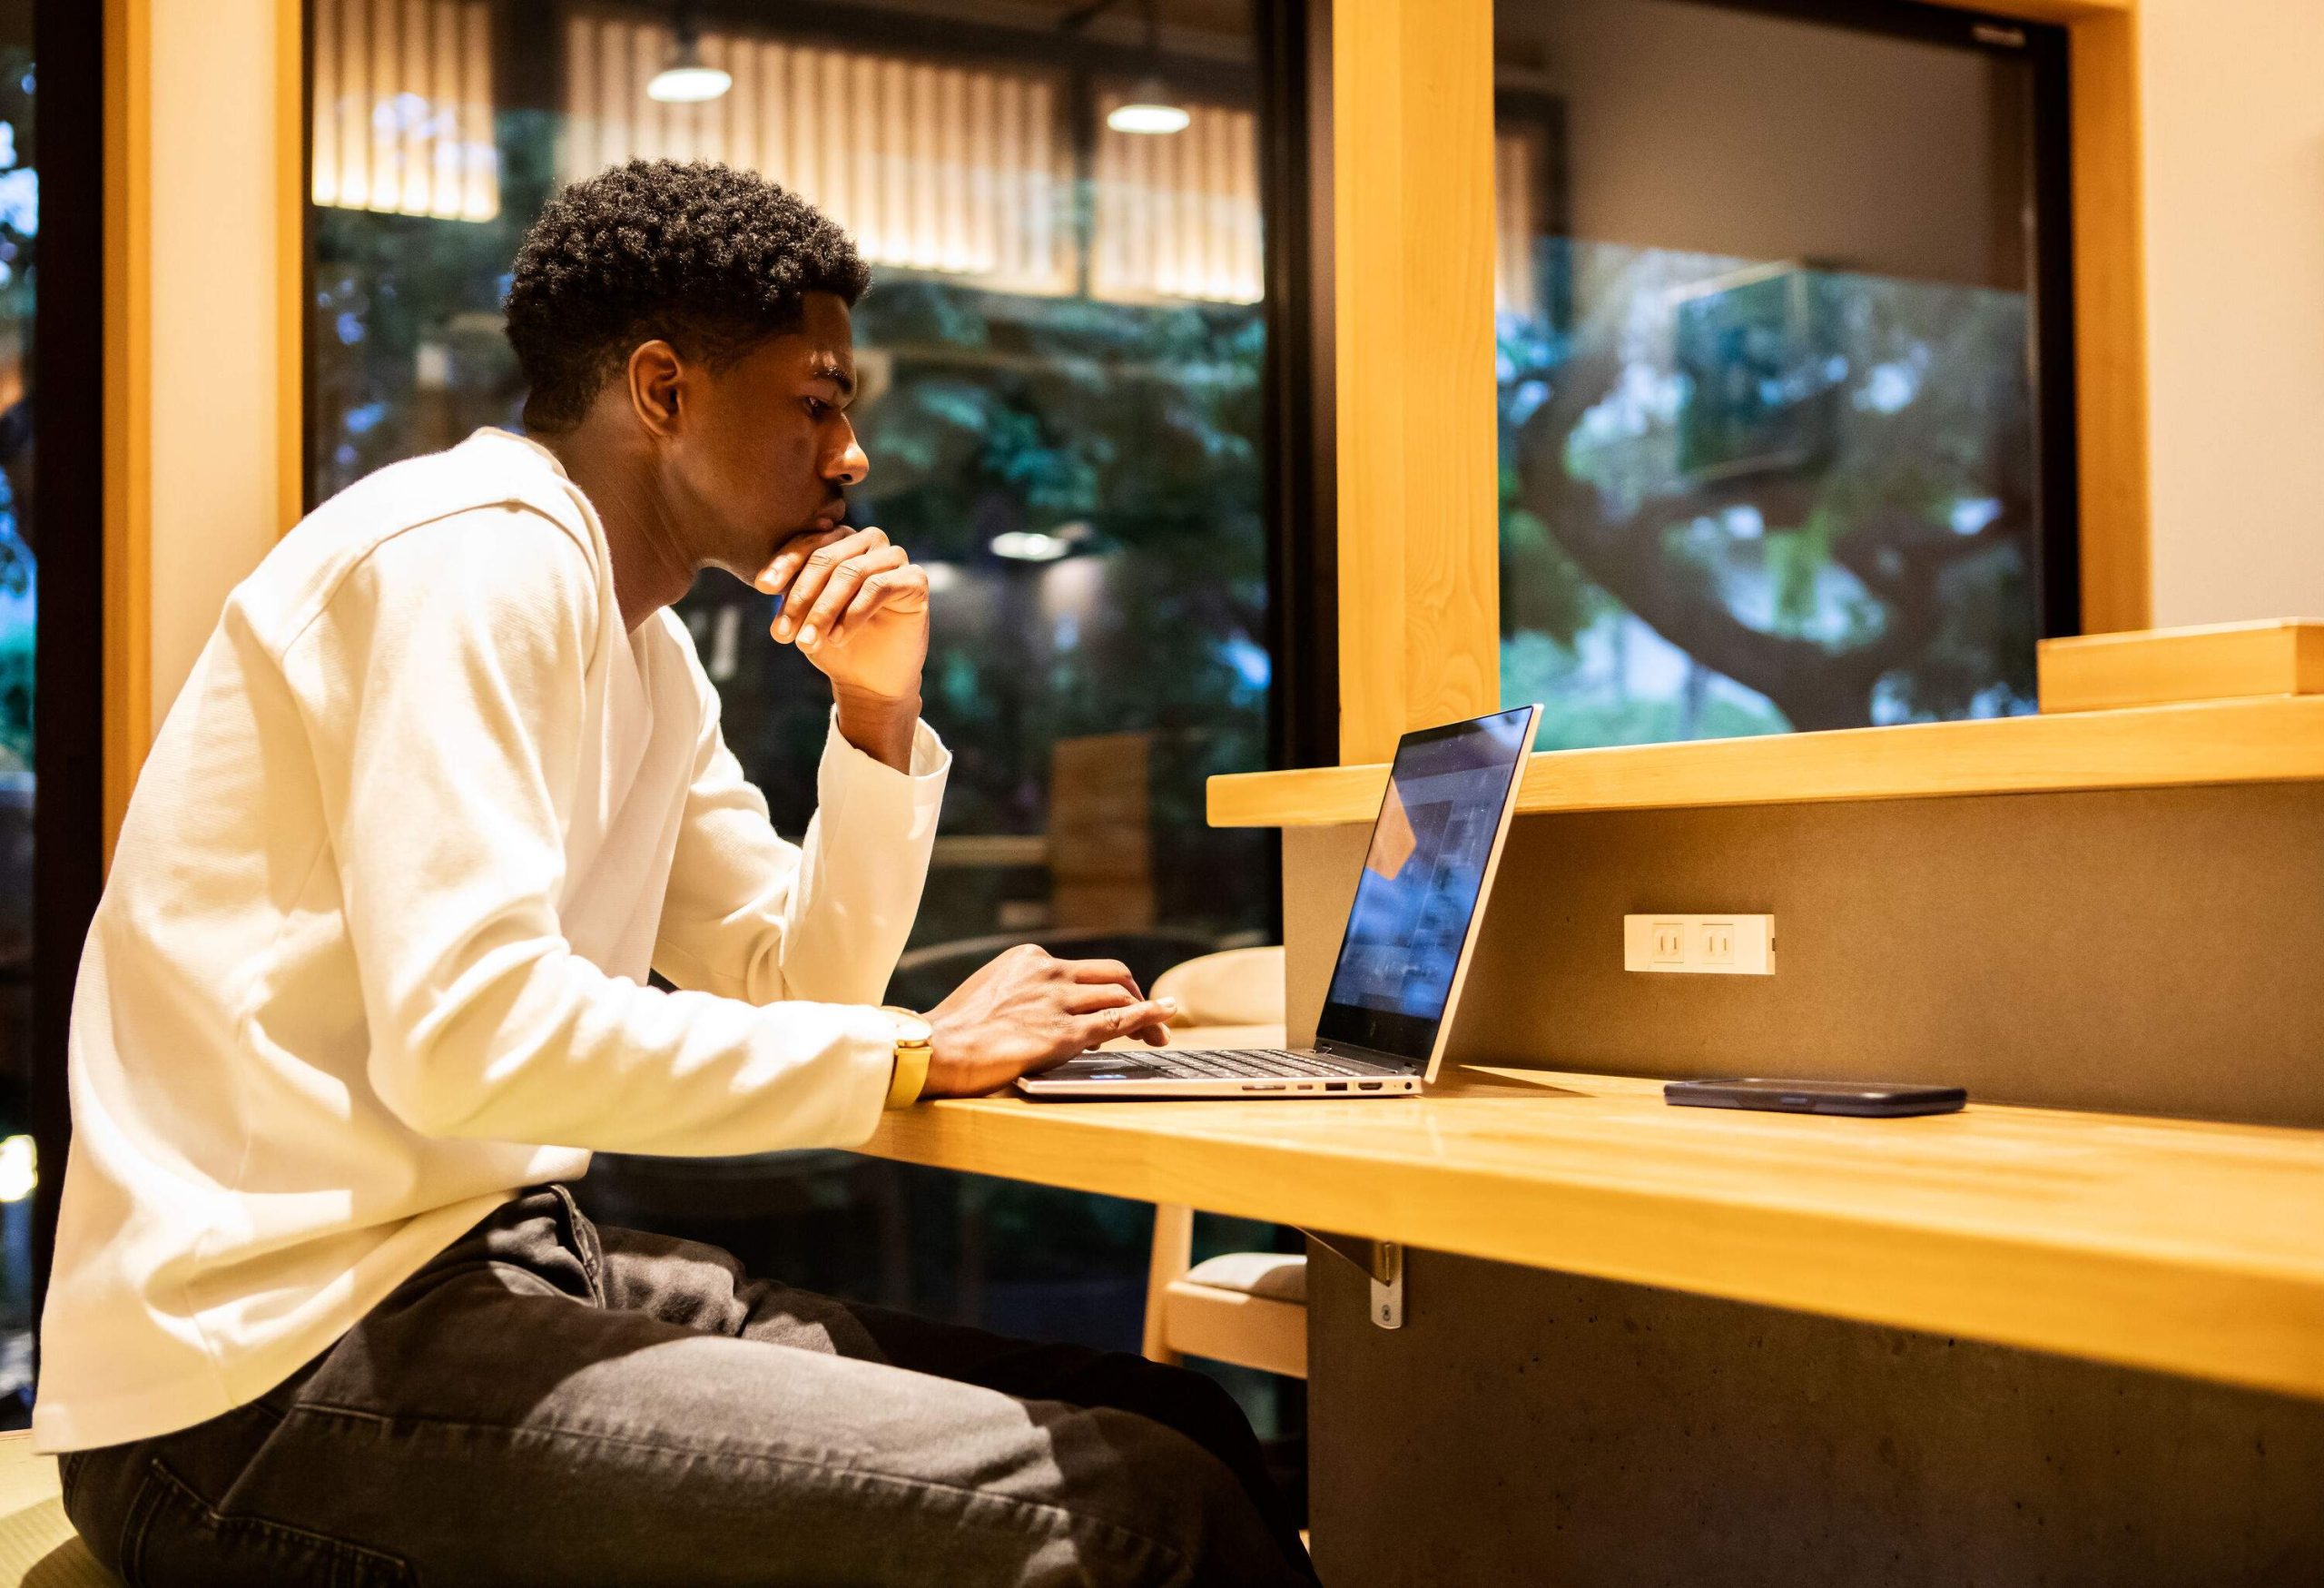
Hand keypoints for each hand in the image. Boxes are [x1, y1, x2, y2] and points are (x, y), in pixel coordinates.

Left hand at [754, 525, 930, 706]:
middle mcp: (868, 542)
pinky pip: (879, 587)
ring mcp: (894, 558)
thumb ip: (790, 591)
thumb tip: (765, 582)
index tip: (763, 588)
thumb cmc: (833, 642)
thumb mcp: (803, 614)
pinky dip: (853, 614)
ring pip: (851, 573)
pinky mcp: (915, 579)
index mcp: (839, 541)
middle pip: (827, 558)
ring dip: (823, 611)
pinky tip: (837, 638)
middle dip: (801, 597)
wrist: (870, 681)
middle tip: (783, 634)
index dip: (785, 564)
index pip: (809, 544)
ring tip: (806, 643)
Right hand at [920, 944, 1177, 1096]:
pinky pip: (1118, 1022)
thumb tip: (1055, 1016)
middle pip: (1112, 975)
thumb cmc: (954, 1033)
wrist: (933, 1050)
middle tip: (1152, 1018)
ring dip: (1147, 1014)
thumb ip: (1025, 996)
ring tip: (1159, 1035)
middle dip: (1137, 995)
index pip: (1084, 969)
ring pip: (1119, 997)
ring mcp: (1056, 1003)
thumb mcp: (992, 995)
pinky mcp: (1061, 1035)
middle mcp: (1047, 973)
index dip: (1108, 988)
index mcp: (1028, 960)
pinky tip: (1164, 1021)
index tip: (1119, 1004)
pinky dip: (1147, 1018)